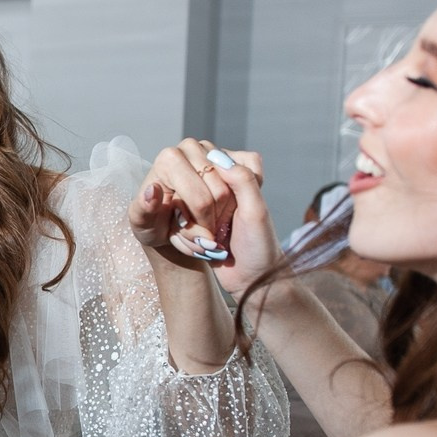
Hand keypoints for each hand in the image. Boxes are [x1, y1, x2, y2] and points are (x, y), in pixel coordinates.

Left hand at [133, 138, 264, 270]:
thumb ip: (143, 210)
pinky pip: (253, 174)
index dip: (202, 225)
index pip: (199, 199)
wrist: (172, 222)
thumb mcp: (143, 225)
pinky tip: (225, 212)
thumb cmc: (155, 224)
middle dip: (212, 221)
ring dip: (224, 215)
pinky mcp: (232, 155)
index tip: (196, 238)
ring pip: (234, 190)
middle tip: (203, 234)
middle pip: (219, 193)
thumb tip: (153, 190)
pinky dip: (243, 199)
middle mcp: (190, 147)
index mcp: (168, 159)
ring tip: (209, 225)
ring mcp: (212, 149)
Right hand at [185, 148, 280, 296]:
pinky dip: (185, 234)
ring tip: (211, 241)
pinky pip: (177, 220)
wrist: (252, 281)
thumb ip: (243, 180)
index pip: (214, 162)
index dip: (217, 187)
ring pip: (180, 201)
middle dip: (202, 209)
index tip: (232, 211)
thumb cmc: (259, 247)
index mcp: (241, 178)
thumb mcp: (256, 211)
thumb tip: (216, 155)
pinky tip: (200, 244)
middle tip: (221, 228)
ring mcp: (205, 205)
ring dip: (191, 225)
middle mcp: (221, 187)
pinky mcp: (192, 223)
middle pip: (193, 182)